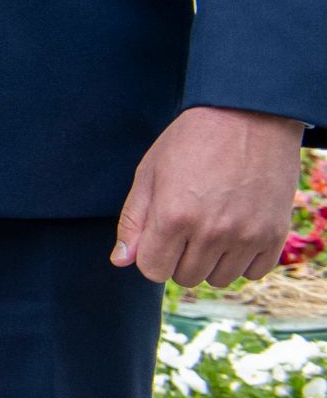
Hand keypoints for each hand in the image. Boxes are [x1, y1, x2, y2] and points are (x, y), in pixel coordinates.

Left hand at [112, 106, 307, 287]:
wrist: (247, 118)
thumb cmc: (191, 142)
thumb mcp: (149, 174)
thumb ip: (133, 221)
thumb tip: (121, 261)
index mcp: (173, 217)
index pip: (153, 270)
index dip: (151, 255)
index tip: (159, 235)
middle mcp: (212, 232)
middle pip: (185, 277)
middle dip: (179, 257)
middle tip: (187, 225)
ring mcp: (247, 235)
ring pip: (219, 279)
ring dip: (211, 261)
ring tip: (212, 227)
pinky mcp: (275, 235)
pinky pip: (254, 273)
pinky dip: (243, 260)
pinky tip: (237, 233)